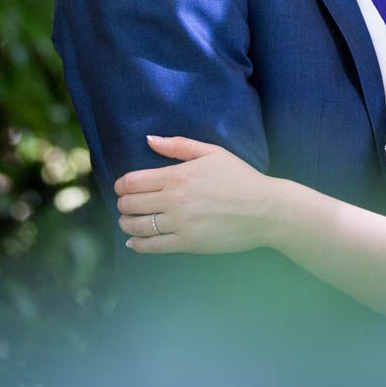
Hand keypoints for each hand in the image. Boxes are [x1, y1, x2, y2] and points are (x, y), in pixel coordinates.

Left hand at [115, 135, 279, 254]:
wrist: (264, 210)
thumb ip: (178, 146)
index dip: (121, 185)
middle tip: (125, 205)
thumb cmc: (240, 178)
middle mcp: (174, 200)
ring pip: (138, 226)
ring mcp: (180, 224)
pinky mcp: (188, 243)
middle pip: (131, 204)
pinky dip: (138, 245)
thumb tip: (149, 139)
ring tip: (128, 222)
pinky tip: (134, 243)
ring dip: (126, 224)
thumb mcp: (212, 152)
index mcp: (178, 176)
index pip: (133, 181)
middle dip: (123, 204)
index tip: (122, 187)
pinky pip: (153, 247)